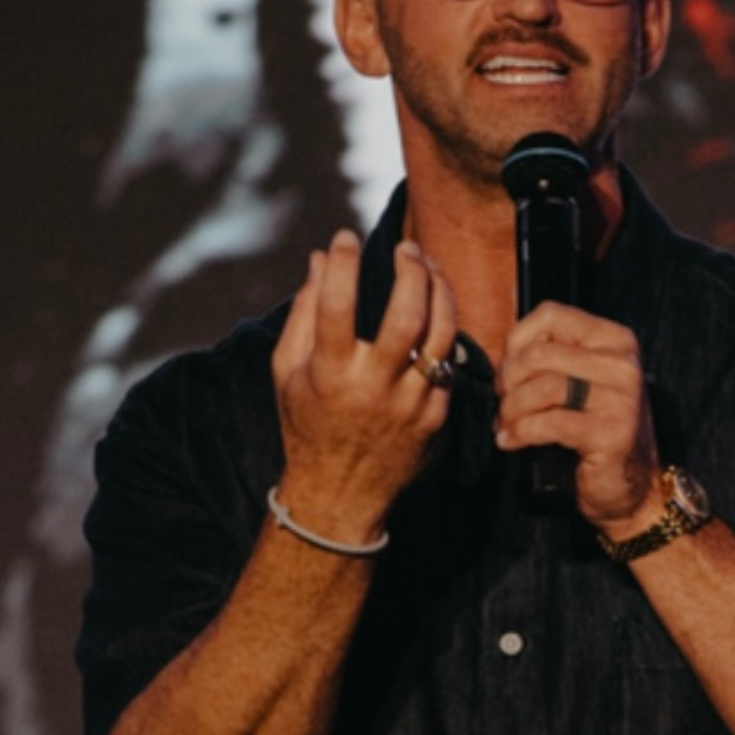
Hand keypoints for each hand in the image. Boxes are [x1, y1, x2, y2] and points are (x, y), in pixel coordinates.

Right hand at [273, 229, 458, 544]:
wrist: (340, 495)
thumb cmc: (307, 424)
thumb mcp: (287, 372)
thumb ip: (303, 313)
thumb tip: (320, 258)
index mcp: (329, 375)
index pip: (336, 307)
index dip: (342, 265)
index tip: (345, 238)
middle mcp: (372, 389)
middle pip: (405, 316)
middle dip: (410, 271)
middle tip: (408, 248)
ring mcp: (409, 405)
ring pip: (440, 335)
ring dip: (440, 292)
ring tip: (430, 269)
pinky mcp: (435, 418)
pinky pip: (447, 364)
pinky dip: (442, 331)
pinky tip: (434, 311)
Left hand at [494, 303, 664, 536]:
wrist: (632, 489)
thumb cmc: (596, 434)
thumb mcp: (581, 384)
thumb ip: (554, 360)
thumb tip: (504, 356)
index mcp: (615, 341)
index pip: (551, 315)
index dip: (516, 341)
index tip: (507, 370)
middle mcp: (622, 365)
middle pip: (539, 353)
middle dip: (507, 380)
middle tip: (502, 403)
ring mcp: (620, 399)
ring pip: (542, 386)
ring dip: (511, 409)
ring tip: (506, 424)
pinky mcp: (611, 433)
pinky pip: (549, 423)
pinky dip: (520, 432)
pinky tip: (511, 441)